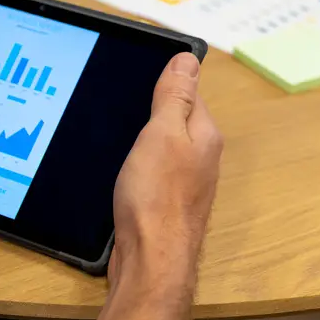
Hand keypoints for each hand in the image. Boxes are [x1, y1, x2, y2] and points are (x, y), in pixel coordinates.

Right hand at [109, 52, 222, 288]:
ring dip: (141, 140)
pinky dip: (136, 165)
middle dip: (149, 112)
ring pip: (162, 147)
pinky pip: (153, 171)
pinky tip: (119, 169)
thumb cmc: (157, 196)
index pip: (189, 93)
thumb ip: (174, 96)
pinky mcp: (165, 203)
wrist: (151, 261)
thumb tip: (188, 58)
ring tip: (114, 136)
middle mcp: (201, 158)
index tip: (134, 78)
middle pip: (175, 120)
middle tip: (117, 106)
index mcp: (205, 135)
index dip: (162, 82)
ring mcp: (184, 183)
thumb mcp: (162, 133)